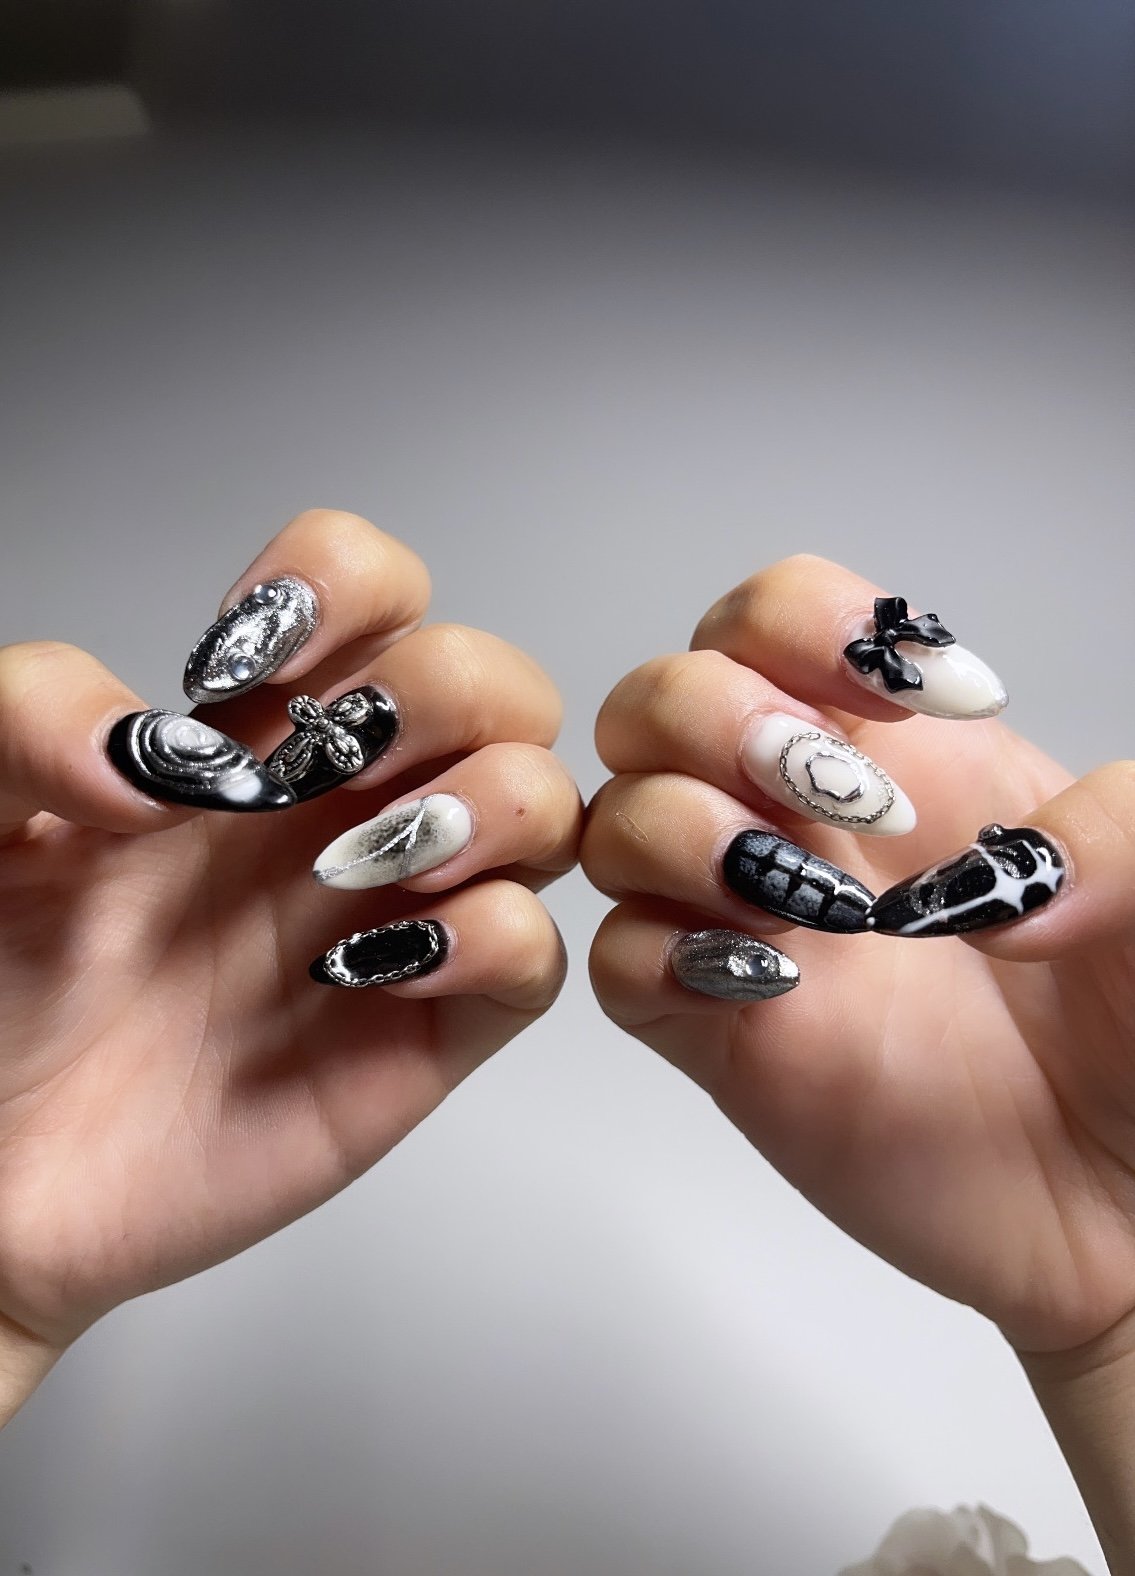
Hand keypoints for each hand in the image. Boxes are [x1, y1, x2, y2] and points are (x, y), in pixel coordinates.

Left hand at [0, 510, 579, 1418]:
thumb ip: (27, 717)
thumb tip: (156, 752)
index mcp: (249, 742)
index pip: (374, 594)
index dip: (345, 587)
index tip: (246, 675)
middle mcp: (342, 815)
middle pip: (496, 685)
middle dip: (440, 693)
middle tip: (328, 767)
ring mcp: (389, 920)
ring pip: (545, 806)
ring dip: (483, 806)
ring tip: (354, 867)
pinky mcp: (416, 1039)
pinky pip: (534, 960)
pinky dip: (493, 938)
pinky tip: (374, 967)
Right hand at [583, 553, 1134, 1358]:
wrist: (1128, 1202)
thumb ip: (1117, 832)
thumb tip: (993, 880)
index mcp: (903, 753)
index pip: (770, 621)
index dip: (800, 624)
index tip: (904, 702)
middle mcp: (807, 823)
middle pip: (660, 701)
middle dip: (720, 718)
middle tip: (843, 796)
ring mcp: (757, 928)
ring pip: (616, 822)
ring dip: (686, 831)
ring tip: (823, 904)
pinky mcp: (728, 1037)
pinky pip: (619, 963)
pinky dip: (659, 951)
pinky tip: (777, 983)